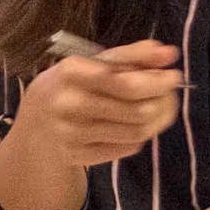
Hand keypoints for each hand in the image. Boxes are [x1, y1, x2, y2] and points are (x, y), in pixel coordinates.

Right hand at [2, 40, 183, 168]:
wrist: (35, 122)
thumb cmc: (72, 85)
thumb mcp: (94, 62)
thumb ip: (132, 56)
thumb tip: (169, 54)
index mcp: (71, 72)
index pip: (127, 83)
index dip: (158, 82)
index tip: (174, 76)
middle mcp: (69, 104)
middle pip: (137, 110)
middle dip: (163, 101)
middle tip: (170, 95)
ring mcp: (71, 134)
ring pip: (136, 132)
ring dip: (156, 120)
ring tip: (158, 109)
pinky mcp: (77, 156)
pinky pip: (126, 148)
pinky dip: (139, 136)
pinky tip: (134, 125)